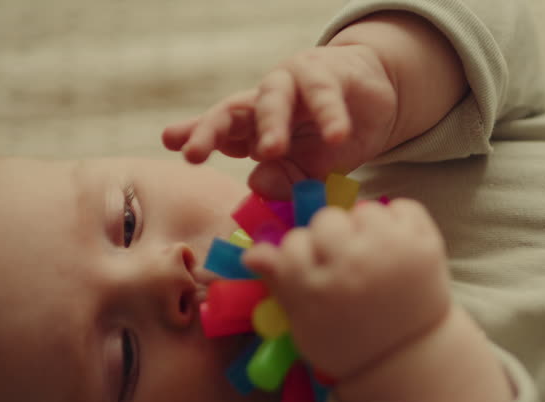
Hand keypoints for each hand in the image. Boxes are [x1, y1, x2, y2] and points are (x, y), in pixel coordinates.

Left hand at [162, 44, 397, 199]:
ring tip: (271, 150)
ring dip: (270, 123)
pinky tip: (336, 136)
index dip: (196, 134)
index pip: (220, 130)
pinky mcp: (328, 74)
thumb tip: (257, 184)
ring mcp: (293, 83)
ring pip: (272, 97)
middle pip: (232, 111)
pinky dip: (331, 116)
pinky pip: (325, 95)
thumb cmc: (329, 138)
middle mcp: (264, 100)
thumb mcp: (307, 169)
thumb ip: (284, 180)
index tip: (171, 143)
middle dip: (211, 131)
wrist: (373, 101)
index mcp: (252, 125)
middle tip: (194, 153)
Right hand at [240, 199, 451, 381]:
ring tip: (372, 256)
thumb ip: (280, 284)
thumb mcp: (304, 323)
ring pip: (363, 210)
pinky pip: (402, 207)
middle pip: (326, 220)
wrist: (409, 358)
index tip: (313, 270)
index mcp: (317, 288)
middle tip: (344, 262)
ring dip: (364, 228)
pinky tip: (394, 247)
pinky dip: (397, 221)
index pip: (293, 244)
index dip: (300, 254)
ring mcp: (391, 251)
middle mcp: (351, 264)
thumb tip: (252, 253)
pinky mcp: (425, 245)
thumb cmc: (348, 343)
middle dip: (330, 238)